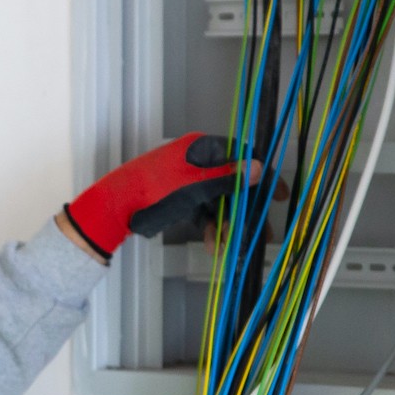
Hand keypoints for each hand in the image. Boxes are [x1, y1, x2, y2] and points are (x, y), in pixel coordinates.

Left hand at [63, 134, 262, 260]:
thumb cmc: (154, 190)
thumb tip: (260, 167)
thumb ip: (228, 179)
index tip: (278, 196)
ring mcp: (189, 180)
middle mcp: (198, 161)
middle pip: (232, 183)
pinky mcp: (180, 198)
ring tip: (233, 245)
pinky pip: (204, 211)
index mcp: (202, 148)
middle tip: (263, 232)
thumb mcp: (195, 186)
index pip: (242, 156)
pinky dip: (210, 227)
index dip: (262, 176)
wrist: (115, 208)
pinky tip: (213, 245)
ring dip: (228, 223)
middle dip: (246, 210)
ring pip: (219, 201)